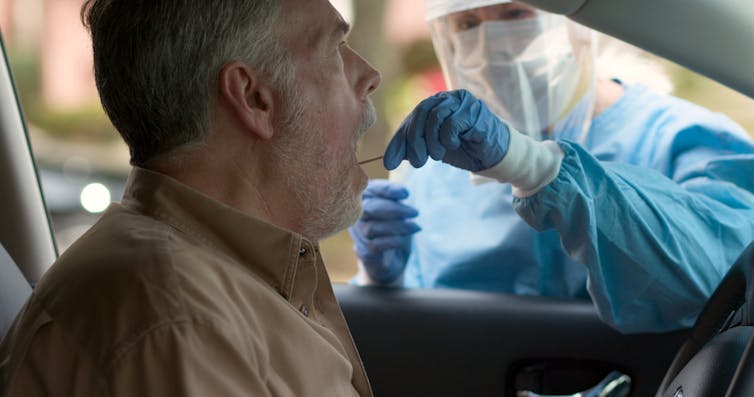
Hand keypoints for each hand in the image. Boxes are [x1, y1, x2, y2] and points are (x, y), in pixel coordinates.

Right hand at [349, 179, 419, 284]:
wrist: (391, 262)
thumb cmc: (395, 232)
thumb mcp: (398, 213)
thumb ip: (397, 201)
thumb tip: (402, 193)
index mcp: (364, 201)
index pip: (369, 190)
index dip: (386, 190)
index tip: (406, 194)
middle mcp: (356, 217)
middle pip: (369, 208)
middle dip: (394, 209)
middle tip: (415, 212)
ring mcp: (358, 235)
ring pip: (372, 227)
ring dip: (397, 226)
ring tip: (415, 227)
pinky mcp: (364, 252)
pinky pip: (376, 244)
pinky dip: (393, 240)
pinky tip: (404, 239)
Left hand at [383, 89, 510, 171]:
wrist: (494, 156)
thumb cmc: (464, 149)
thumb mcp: (433, 149)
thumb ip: (413, 149)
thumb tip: (388, 160)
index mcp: (434, 104)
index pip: (411, 119)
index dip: (399, 141)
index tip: (390, 163)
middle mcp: (446, 98)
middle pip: (420, 113)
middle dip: (414, 141)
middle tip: (417, 163)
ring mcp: (461, 101)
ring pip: (435, 116)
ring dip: (432, 141)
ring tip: (438, 156)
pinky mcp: (474, 110)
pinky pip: (452, 122)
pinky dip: (448, 138)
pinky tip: (454, 145)